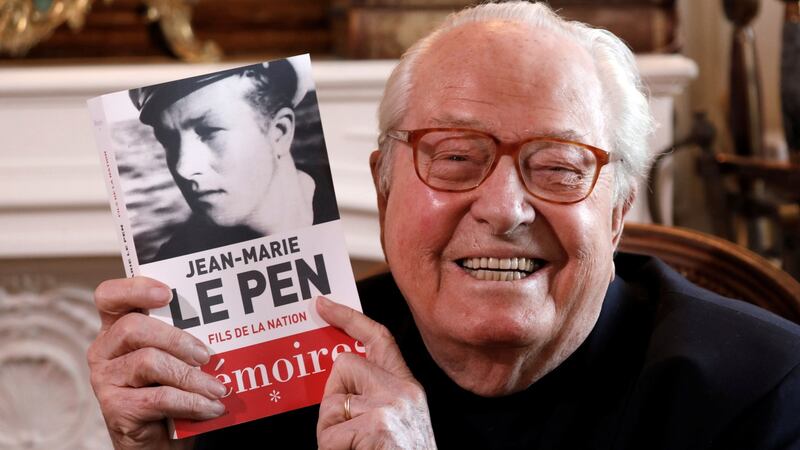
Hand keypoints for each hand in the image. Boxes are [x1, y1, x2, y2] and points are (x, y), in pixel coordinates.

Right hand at [87, 277, 226, 449]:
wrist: (158, 439)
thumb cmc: (170, 388)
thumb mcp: (176, 357)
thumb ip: (184, 338)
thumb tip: (223, 328)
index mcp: (117, 327)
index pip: (110, 296)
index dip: (135, 288)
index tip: (167, 293)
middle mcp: (105, 350)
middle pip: (134, 328)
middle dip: (177, 338)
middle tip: (206, 355)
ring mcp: (105, 379)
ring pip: (148, 362)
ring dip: (191, 376)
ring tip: (218, 388)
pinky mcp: (114, 408)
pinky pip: (158, 398)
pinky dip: (191, 402)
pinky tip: (211, 407)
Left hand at [315, 296, 436, 449]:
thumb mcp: (390, 424)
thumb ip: (370, 398)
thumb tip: (336, 381)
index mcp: (408, 390)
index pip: (379, 339)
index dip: (349, 317)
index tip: (322, 304)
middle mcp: (405, 391)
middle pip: (344, 364)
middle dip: (332, 400)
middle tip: (345, 437)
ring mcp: (392, 406)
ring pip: (332, 402)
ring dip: (331, 435)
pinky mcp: (379, 425)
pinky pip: (330, 434)